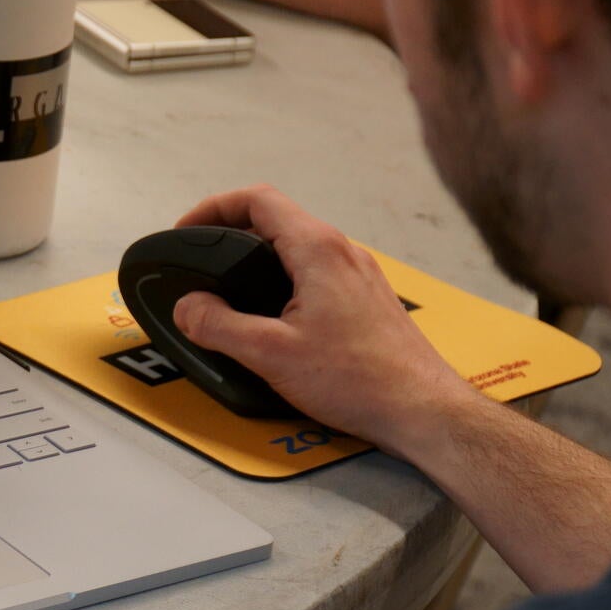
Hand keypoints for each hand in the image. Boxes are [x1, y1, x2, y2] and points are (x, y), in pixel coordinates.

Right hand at [171, 185, 479, 453]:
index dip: (213, 208)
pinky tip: (273, 313)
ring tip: (230, 285)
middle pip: (276, 218)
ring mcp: (359, 274)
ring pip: (298, 245)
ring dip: (258, 255)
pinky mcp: (367, 298)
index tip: (187, 231)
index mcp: (318, 250)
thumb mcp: (272, 354)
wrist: (423, 410)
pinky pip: (316, 271)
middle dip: (230, 231)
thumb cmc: (362, 380)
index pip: (257, 200)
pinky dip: (283, 277)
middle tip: (202, 259)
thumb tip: (188, 308)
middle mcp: (343, 252)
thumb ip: (219, 326)